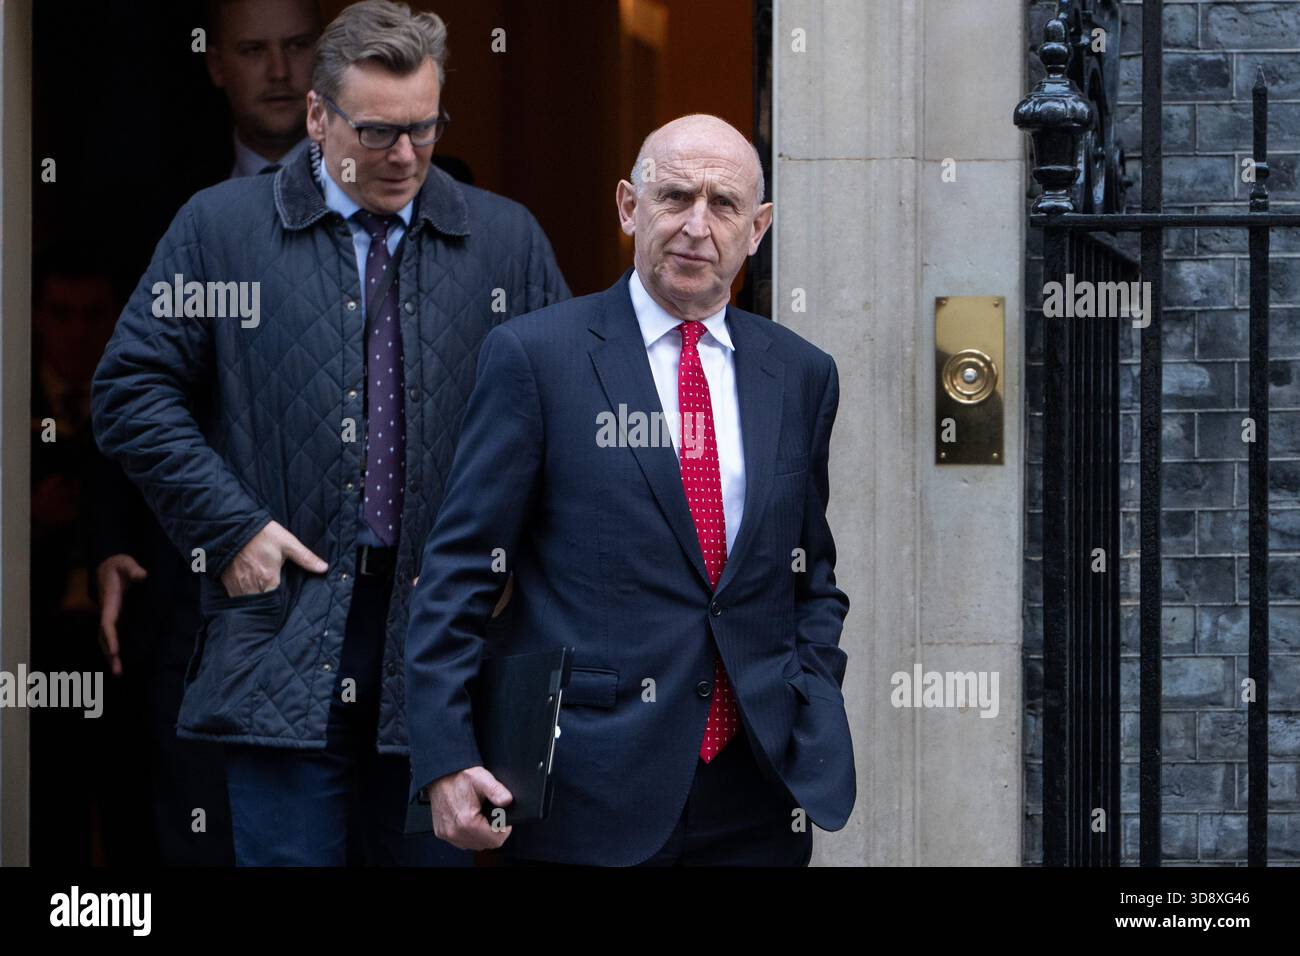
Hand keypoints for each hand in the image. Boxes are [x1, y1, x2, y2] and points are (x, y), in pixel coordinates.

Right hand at [96, 554, 147, 676]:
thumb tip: (143, 575)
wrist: (108, 566)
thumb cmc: (118, 565)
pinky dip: (113, 648)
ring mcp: (110, 616)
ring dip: (110, 656)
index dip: (110, 637)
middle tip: (118, 671)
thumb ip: (134, 569)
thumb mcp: (126, 563)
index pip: (107, 623)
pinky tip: (120, 661)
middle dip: (109, 654)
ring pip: (105, 639)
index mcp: (110, 603)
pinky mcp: (115, 617)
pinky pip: (112, 636)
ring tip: (118, 673)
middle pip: (104, 637)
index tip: (115, 651)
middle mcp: (107, 612)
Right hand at [220, 520, 328, 596]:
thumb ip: (306, 558)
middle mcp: (252, 585)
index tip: (283, 601)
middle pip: (261, 603)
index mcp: (268, 578)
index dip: (280, 603)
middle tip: (272, 598)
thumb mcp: (288, 543)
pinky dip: (241, 594)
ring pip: (247, 601)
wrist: (234, 526)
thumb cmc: (263, 534)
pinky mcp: (226, 580)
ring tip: (260, 594)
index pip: (276, 602)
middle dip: (267, 603)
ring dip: (254, 599)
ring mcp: (237, 584)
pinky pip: (234, 595)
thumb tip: (324, 568)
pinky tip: (247, 588)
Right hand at [427, 766, 513, 849]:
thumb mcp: (482, 778)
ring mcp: (447, 834)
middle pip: (485, 845)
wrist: (440, 774)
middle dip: (493, 833)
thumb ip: (497, 791)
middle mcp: (455, 832)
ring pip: (474, 845)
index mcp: (467, 822)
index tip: (503, 819)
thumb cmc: (459, 776)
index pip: (495, 840)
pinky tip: (470, 821)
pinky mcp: (442, 833)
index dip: (504, 830)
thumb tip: (508, 801)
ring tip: (481, 818)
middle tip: (493, 816)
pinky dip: (469, 835)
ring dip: (481, 835)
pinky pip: (462, 842)